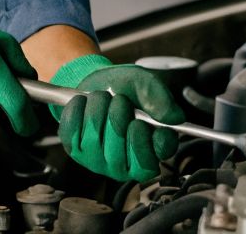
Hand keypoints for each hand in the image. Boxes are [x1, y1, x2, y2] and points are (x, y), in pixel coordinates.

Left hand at [50, 55, 184, 181]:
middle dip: (117, 115)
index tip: (140, 123)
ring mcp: (99, 160)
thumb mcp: (147, 86)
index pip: (148, 164)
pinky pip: (72, 132)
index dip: (143, 143)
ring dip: (97, 109)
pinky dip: (77, 110)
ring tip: (102, 98)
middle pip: (117, 147)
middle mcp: (125, 164)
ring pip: (93, 140)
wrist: (96, 82)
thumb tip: (173, 117)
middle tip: (118, 99)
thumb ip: (161, 100)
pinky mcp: (76, 150)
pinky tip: (85, 102)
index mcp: (150, 154)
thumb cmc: (126, 89)